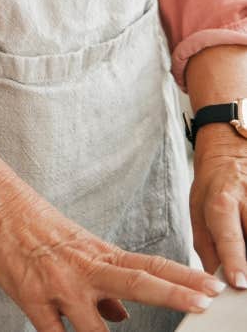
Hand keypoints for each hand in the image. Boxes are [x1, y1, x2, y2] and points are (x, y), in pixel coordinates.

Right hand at [0, 143, 222, 331]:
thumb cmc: (32, 224)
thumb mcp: (73, 247)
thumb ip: (101, 282)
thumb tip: (123, 318)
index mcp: (97, 254)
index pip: (148, 267)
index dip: (181, 278)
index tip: (210, 288)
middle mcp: (84, 267)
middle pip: (137, 282)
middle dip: (173, 294)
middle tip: (204, 303)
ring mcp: (58, 284)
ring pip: (95, 328)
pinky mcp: (30, 298)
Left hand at [191, 126, 246, 288]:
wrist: (229, 154)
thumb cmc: (211, 189)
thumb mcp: (198, 214)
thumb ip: (209, 251)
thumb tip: (217, 285)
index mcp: (221, 204)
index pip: (228, 235)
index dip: (234, 260)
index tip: (240, 283)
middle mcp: (246, 199)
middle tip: (244, 286)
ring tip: (245, 266)